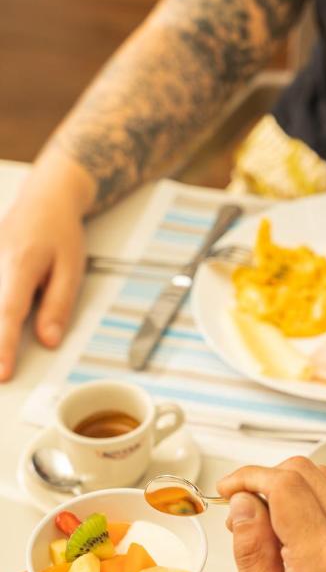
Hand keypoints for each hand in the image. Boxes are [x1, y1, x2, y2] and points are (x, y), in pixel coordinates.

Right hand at [0, 151, 93, 380]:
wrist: (45, 198)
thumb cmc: (60, 232)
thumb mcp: (71, 268)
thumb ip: (59, 305)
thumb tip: (48, 341)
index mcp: (19, 265)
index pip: (8, 314)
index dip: (3, 347)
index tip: (3, 372)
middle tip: (0, 373)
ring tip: (1, 359)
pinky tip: (1, 337)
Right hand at [218, 457, 325, 571]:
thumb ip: (251, 558)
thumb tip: (242, 506)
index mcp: (325, 563)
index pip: (284, 484)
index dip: (248, 478)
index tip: (228, 491)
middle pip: (305, 472)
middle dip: (266, 481)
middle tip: (245, 514)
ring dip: (293, 489)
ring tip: (273, 528)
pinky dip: (318, 502)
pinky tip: (303, 535)